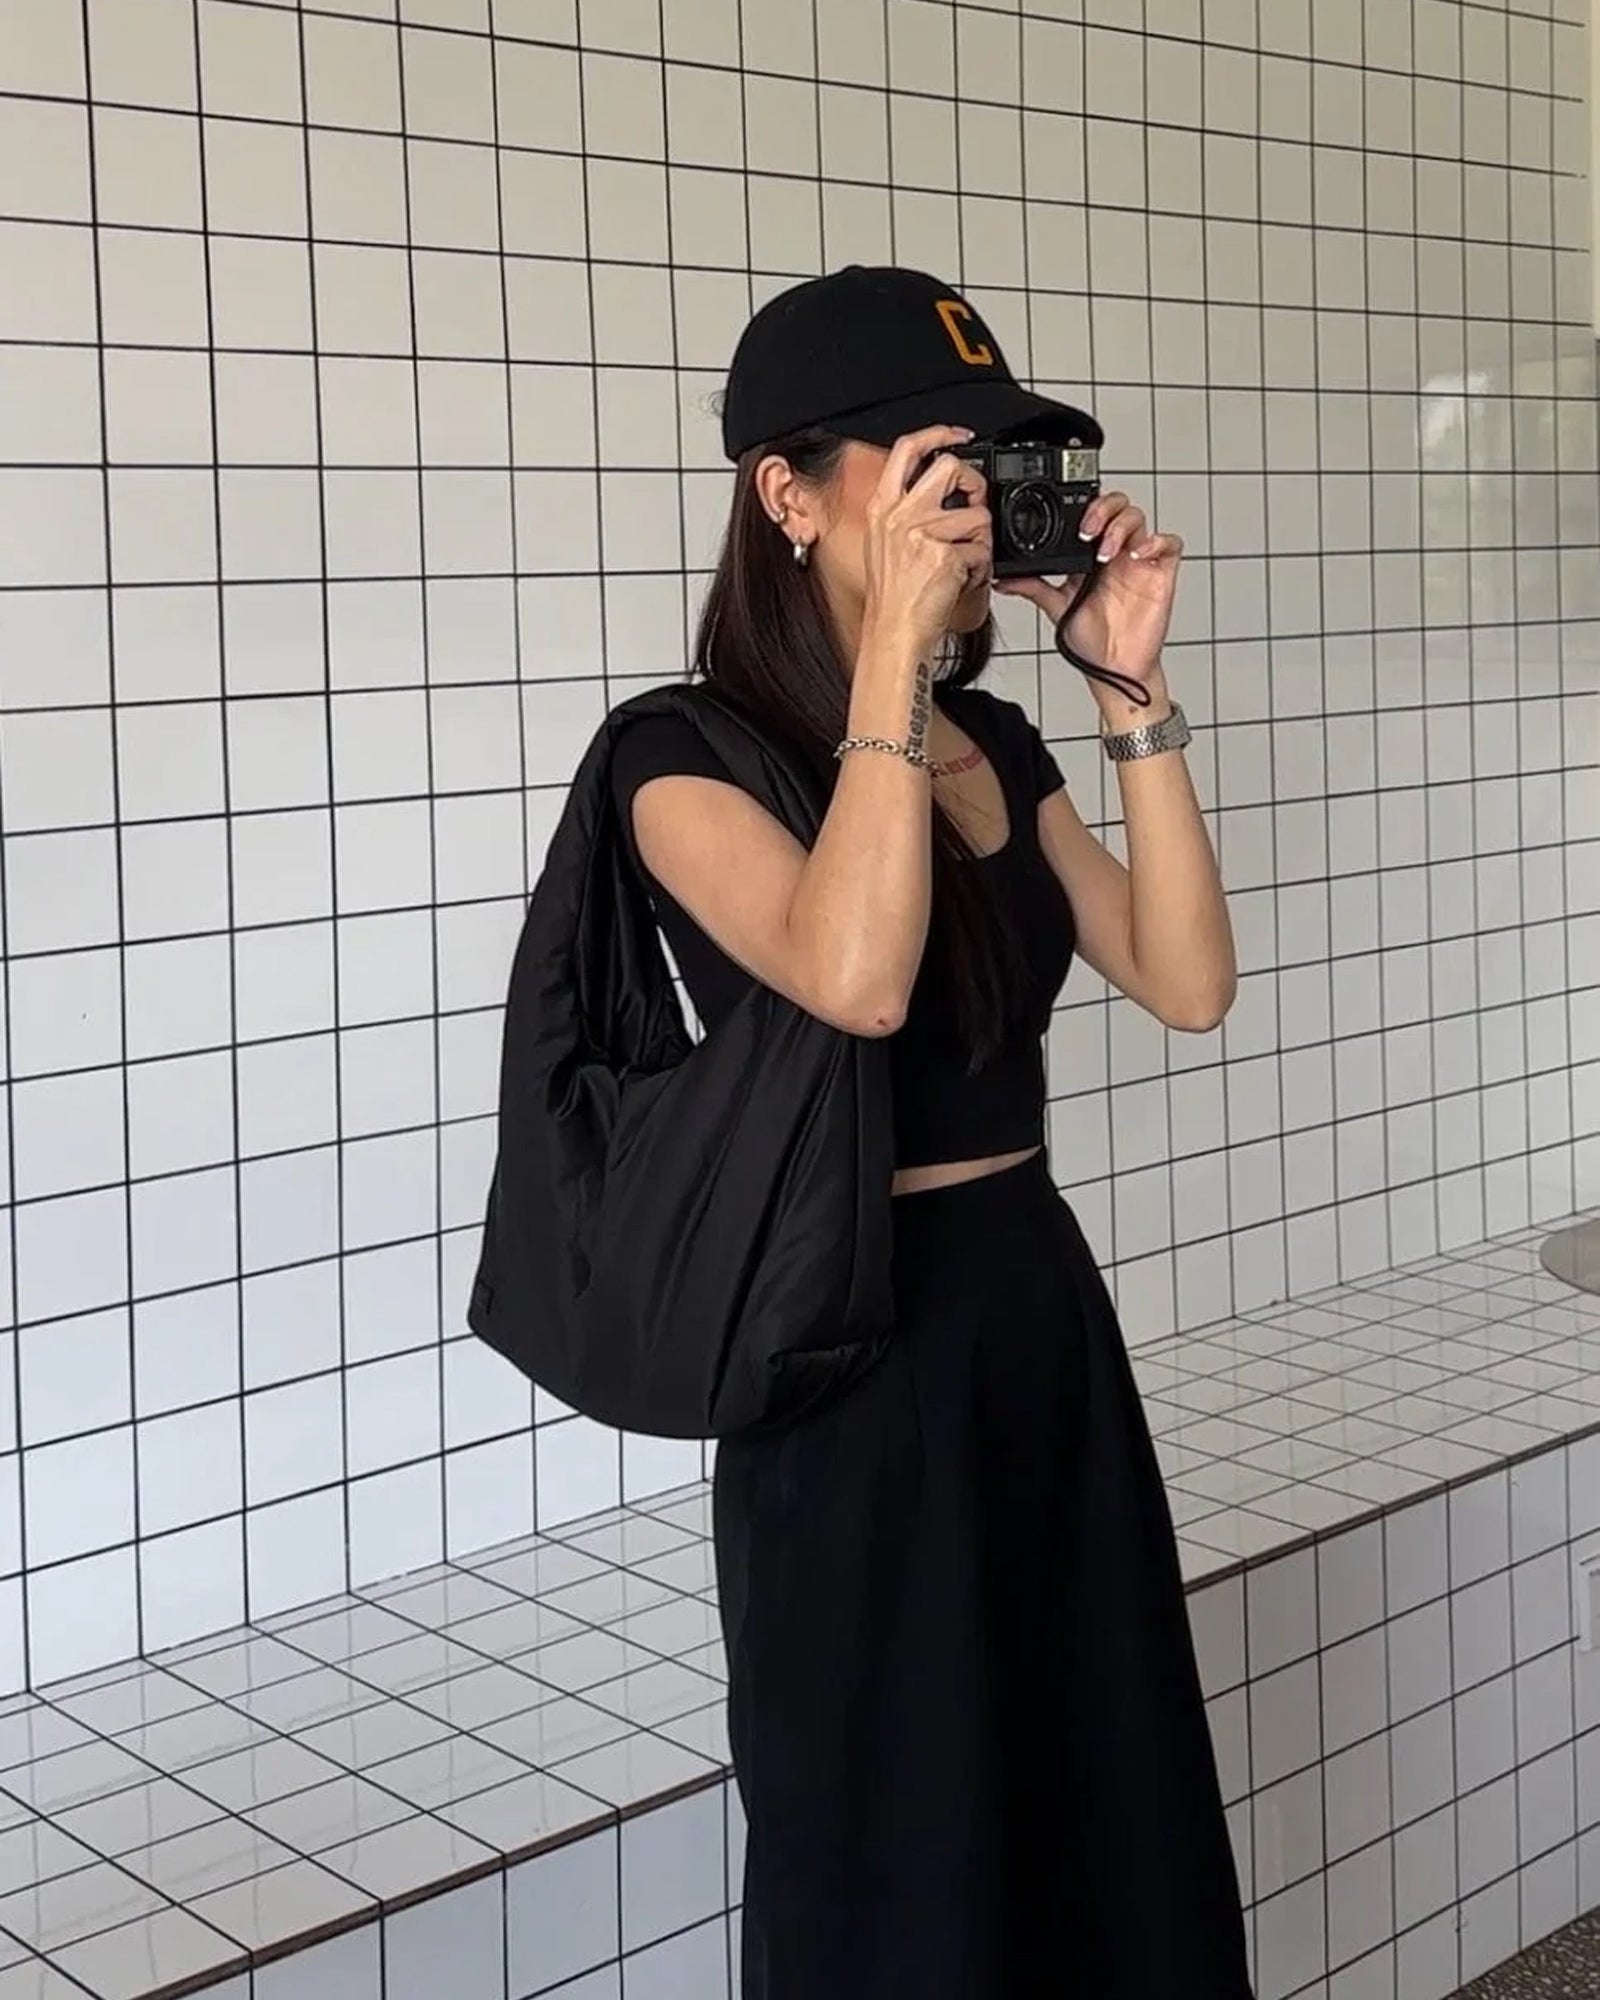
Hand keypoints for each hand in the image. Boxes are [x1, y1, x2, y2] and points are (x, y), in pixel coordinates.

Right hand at [861, 426, 992, 659]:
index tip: (959, 436)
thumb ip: (902, 512)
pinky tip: (962, 580)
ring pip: (977, 516)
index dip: (938, 433)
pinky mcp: (944, 556)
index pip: (907, 449)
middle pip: (950, 467)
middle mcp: (900, 515)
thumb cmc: (891, 598)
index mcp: (882, 508)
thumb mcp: (882, 544)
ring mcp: (922, 534)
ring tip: (963, 563)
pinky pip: (981, 551)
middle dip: (973, 484)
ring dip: (980, 542)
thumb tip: (934, 490)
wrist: (893, 633)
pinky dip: (980, 569)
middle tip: (974, 506)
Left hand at [996, 492, 1181, 686]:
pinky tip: (1138, 555)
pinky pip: (1171, 544)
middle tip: (1087, 530)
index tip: (1069, 525)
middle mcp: (1116, 554)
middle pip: (1119, 506)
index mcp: (1091, 556)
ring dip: (1121, 527)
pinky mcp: (1161, 574)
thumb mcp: (1056, 608)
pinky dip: (1157, 540)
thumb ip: (1033, 588)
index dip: (1085, 507)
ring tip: (1105, 553)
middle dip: (1103, 508)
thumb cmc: (1091, 642)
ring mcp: (1139, 562)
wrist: (1112, 670)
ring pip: (1139, 518)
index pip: (1093, 514)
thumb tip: (1003, 580)